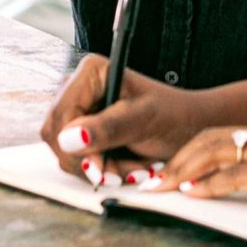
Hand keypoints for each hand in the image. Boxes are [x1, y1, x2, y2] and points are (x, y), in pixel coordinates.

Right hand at [40, 53, 208, 185]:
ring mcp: (79, 111)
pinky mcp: (83, 132)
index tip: (99, 168)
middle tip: (123, 173)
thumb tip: (69, 138)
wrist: (190, 128)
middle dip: (90, 161)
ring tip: (134, 169)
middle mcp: (78, 88)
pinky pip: (77, 160)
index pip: (60, 116)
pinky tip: (126, 168)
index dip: (74, 146)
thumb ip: (108, 128)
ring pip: (66, 153)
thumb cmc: (173, 116)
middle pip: (57, 137)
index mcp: (90, 73)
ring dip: (100, 169)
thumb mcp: (144, 120)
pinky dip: (102, 171)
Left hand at [154, 118, 246, 217]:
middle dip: (181, 157)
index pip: (231, 133)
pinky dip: (208, 185)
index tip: (182, 164)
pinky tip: (191, 194)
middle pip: (213, 137)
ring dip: (183, 170)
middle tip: (157, 176)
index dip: (201, 148)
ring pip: (215, 152)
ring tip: (161, 187)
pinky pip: (234, 176)